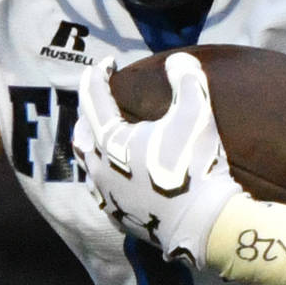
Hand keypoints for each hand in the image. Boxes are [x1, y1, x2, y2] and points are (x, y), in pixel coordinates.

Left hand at [72, 51, 242, 267]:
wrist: (203, 224)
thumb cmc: (194, 164)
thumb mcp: (196, 112)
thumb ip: (186, 79)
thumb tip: (179, 60)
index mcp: (110, 140)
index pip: (93, 98)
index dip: (99, 75)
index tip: (109, 62)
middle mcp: (99, 168)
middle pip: (82, 132)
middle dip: (89, 111)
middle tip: (102, 99)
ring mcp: (106, 196)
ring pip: (87, 163)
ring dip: (93, 144)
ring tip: (106, 135)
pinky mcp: (118, 217)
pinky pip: (102, 189)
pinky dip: (105, 173)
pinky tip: (119, 173)